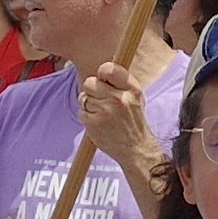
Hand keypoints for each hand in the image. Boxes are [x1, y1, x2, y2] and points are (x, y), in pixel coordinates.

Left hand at [80, 60, 157, 177]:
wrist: (136, 149)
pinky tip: (98, 124)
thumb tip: (102, 71)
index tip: (103, 80)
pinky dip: (86, 117)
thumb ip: (121, 84)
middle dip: (92, 90)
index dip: (102, 73)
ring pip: (84, 98)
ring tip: (102, 115)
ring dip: (89, 105)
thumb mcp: (135, 98)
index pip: (109, 69)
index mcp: (131, 89)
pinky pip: (81, 112)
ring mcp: (105, 111)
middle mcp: (119, 98)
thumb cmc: (133, 122)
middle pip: (90, 82)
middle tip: (100, 101)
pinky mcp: (93, 123)